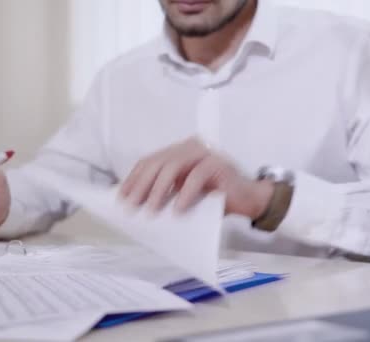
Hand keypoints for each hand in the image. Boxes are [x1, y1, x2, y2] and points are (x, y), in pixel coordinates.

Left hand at [119, 138, 273, 218]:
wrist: (248, 200)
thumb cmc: (214, 199)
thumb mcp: (184, 193)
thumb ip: (166, 191)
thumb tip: (136, 203)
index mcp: (179, 151)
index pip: (150, 161)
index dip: (134, 178)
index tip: (121, 197)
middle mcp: (189, 147)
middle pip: (157, 162)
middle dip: (141, 185)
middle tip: (131, 205)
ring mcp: (204, 153)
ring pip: (173, 166)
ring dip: (159, 190)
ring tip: (151, 210)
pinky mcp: (218, 164)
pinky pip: (196, 177)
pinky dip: (185, 194)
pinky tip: (178, 210)